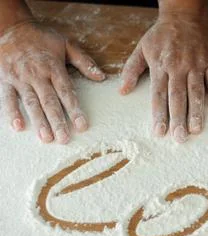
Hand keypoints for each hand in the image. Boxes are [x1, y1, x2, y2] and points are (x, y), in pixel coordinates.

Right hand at [0, 21, 104, 143]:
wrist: (10, 26)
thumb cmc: (41, 37)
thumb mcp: (66, 44)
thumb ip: (84, 61)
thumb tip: (101, 77)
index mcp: (53, 67)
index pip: (67, 92)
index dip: (74, 110)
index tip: (82, 125)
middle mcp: (37, 75)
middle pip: (49, 102)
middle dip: (57, 122)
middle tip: (64, 139)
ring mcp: (20, 78)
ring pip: (31, 103)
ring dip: (38, 121)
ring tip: (46, 138)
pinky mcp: (5, 80)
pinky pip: (7, 97)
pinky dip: (11, 112)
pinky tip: (18, 126)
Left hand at [120, 9, 207, 142]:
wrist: (184, 14)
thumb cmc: (161, 34)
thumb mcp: (141, 48)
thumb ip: (132, 70)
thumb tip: (122, 91)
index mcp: (160, 66)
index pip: (159, 95)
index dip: (159, 114)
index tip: (159, 132)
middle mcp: (178, 67)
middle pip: (178, 97)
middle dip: (178, 119)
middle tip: (179, 138)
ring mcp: (196, 65)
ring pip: (196, 91)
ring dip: (197, 111)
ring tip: (196, 129)